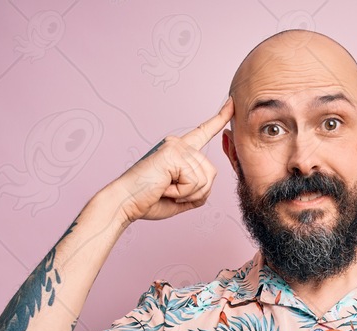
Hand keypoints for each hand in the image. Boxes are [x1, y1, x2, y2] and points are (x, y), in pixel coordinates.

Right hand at [106, 97, 233, 223]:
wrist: (125, 203)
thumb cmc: (149, 199)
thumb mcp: (182, 196)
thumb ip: (199, 188)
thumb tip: (211, 177)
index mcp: (180, 150)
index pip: (203, 132)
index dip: (219, 118)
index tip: (232, 102)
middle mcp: (178, 144)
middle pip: (211, 173)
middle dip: (196, 193)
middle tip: (170, 192)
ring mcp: (176, 147)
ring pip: (205, 179)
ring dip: (188, 194)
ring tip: (166, 189)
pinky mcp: (173, 154)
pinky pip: (195, 182)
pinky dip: (182, 193)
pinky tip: (164, 188)